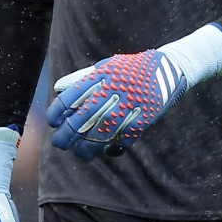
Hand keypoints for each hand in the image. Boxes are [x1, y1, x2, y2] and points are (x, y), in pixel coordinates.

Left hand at [46, 49, 189, 160]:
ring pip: (102, 133)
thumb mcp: (107, 67)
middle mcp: (112, 91)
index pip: (71, 97)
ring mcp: (129, 105)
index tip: (52, 123)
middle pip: (83, 118)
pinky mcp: (144, 118)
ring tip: (81, 155)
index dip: (58, 112)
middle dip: (68, 134)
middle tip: (60, 145)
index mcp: (101, 76)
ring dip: (88, 147)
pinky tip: (108, 150)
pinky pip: (125, 138)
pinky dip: (115, 147)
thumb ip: (84, 78)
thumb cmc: (132, 69)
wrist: (169, 68)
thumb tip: (58, 89)